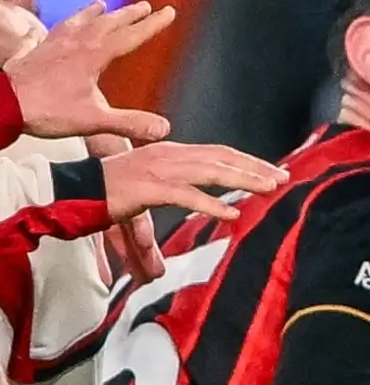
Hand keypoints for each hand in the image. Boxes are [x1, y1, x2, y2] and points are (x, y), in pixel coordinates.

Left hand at [5, 0, 175, 148]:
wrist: (6, 102)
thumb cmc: (47, 110)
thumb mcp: (93, 120)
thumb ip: (128, 123)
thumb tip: (163, 129)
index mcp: (95, 55)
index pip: (131, 35)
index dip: (152, 24)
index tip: (168, 12)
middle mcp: (79, 42)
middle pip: (110, 22)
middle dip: (130, 14)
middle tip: (145, 5)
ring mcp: (58, 42)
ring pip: (84, 20)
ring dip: (99, 12)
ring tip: (104, 4)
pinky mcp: (42, 47)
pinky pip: (61, 26)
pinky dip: (70, 20)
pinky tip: (68, 24)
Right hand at [102, 139, 277, 221]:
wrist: (71, 191)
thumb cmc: (107, 193)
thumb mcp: (145, 194)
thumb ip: (167, 204)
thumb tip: (178, 232)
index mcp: (170, 153)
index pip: (218, 152)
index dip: (247, 161)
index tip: (273, 170)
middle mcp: (169, 155)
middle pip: (221, 157)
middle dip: (254, 167)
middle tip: (283, 177)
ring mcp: (158, 170)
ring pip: (209, 172)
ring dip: (242, 180)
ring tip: (269, 188)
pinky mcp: (147, 189)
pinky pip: (185, 196)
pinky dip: (210, 204)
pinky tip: (232, 213)